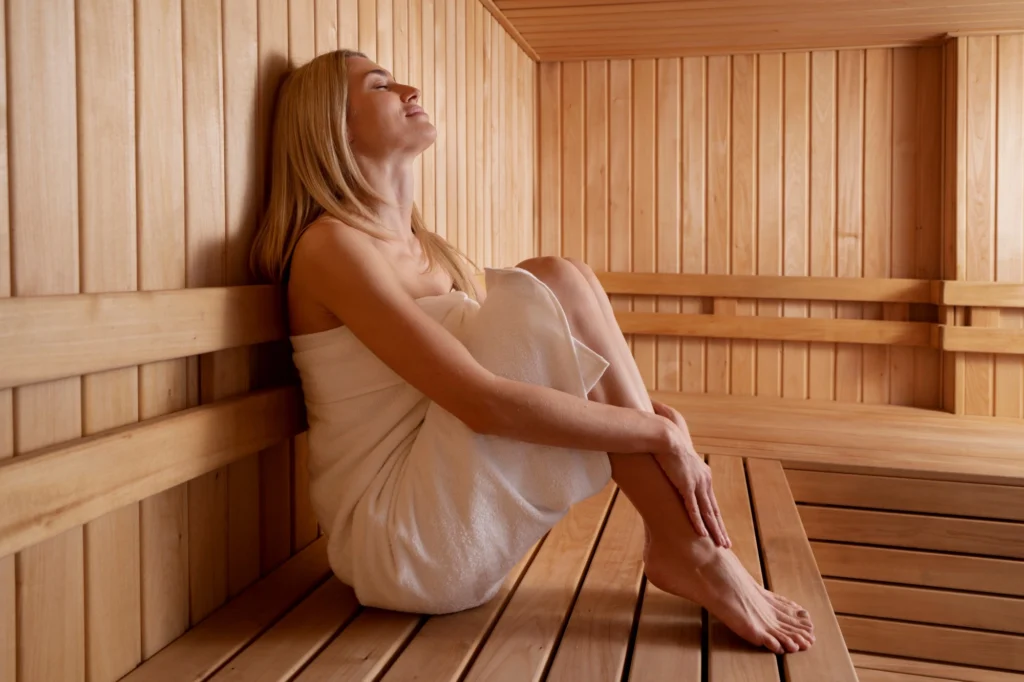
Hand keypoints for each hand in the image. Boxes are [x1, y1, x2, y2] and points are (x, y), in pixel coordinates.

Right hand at [651, 401, 730, 548]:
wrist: (665, 435)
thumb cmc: (667, 446)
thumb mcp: (675, 462)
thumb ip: (677, 473)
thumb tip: (672, 479)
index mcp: (703, 476)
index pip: (711, 502)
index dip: (715, 518)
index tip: (720, 530)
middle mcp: (704, 481)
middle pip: (714, 510)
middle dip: (720, 528)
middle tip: (726, 544)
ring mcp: (696, 483)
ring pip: (708, 512)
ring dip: (714, 530)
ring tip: (720, 544)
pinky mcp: (686, 485)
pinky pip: (693, 508)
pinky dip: (698, 522)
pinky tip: (702, 534)